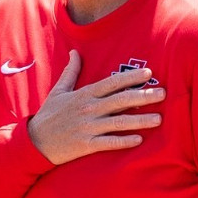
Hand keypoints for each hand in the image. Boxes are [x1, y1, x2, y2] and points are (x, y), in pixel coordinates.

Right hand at [25, 50, 164, 164]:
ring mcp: (87, 127)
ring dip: (140, 120)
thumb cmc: (48, 115)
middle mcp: (88, 109)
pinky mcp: (85, 144)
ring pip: (118, 122)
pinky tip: (138, 139)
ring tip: (158, 119)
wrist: (34, 141)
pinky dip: (123, 141)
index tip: (148, 73)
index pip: (112, 83)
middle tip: (163, 93)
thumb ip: (70, 72)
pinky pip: (108, 143)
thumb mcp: (58, 91)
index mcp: (84, 95)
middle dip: (143, 96)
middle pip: (120, 100)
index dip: (131, 77)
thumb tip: (74, 52)